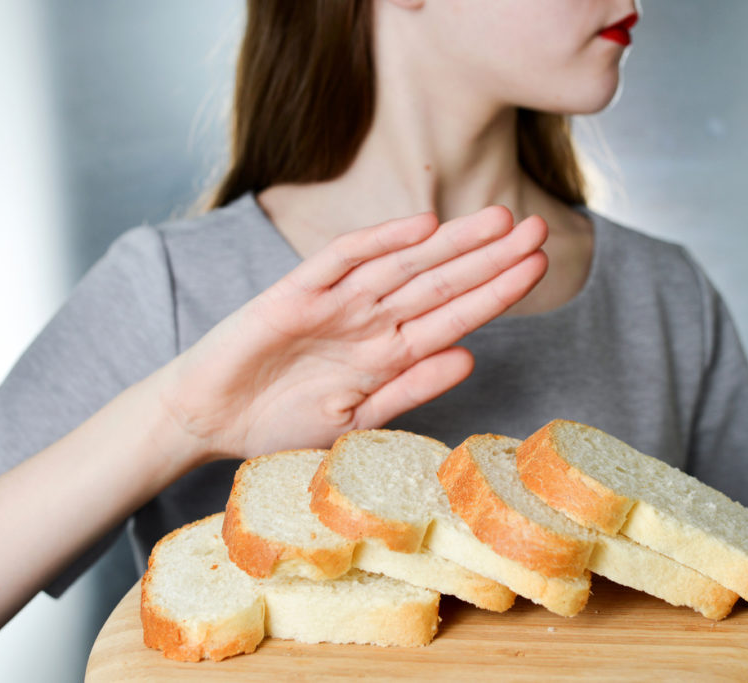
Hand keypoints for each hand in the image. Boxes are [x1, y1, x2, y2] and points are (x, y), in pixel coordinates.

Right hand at [156, 206, 547, 461]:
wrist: (208, 419)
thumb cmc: (279, 423)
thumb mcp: (355, 418)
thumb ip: (411, 388)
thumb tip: (471, 359)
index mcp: (389, 354)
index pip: (455, 316)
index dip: (497, 291)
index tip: (539, 268)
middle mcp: (370, 321)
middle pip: (441, 282)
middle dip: (490, 256)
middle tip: (539, 228)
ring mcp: (335, 303)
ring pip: (403, 265)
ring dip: (451, 243)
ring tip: (499, 220)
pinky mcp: (294, 293)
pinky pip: (341, 261)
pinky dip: (378, 242)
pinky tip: (420, 226)